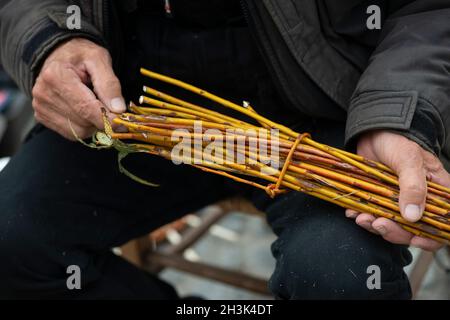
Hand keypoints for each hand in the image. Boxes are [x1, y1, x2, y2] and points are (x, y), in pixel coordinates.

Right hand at [32, 38, 125, 139]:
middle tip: (112, 109)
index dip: (108, 119)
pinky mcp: (42, 117)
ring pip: (79, 132)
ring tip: (96, 106)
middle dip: (102, 120)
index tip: (124, 122)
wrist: (59, 55)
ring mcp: (40, 107)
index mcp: (56, 76)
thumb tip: (118, 109)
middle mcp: (43, 93)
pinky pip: (72, 133)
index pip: (85, 108)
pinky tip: (86, 112)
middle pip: (83, 122)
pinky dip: (85, 127)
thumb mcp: (99, 59)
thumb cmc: (80, 56)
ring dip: (94, 124)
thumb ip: (109, 84)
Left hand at [346, 130, 449, 250]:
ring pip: (391, 225)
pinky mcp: (378, 199)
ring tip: (362, 219)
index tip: (416, 240)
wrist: (373, 132)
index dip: (432, 238)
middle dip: (395, 232)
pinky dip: (363, 217)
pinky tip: (354, 212)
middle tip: (378, 224)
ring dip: (376, 226)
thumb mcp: (409, 160)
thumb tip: (413, 217)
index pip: (442, 224)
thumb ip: (413, 187)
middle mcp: (418, 201)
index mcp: (436, 193)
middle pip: (413, 230)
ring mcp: (397, 202)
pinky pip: (372, 216)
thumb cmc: (398, 142)